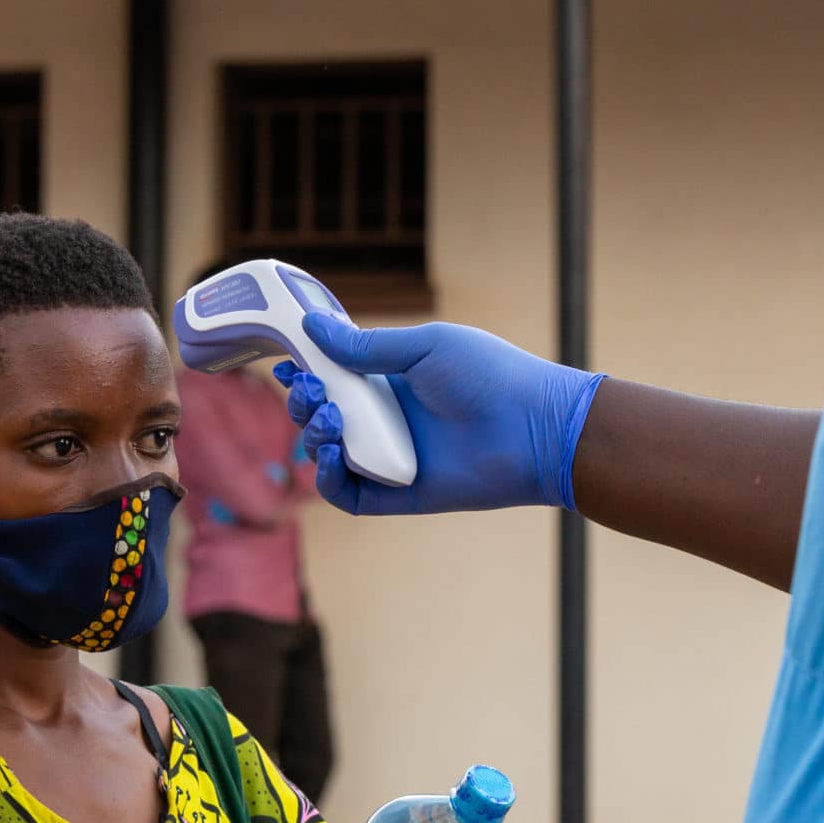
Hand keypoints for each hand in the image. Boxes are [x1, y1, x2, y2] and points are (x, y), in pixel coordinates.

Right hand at [277, 313, 604, 515]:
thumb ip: (367, 345)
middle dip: (306, 405)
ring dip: (314, 437)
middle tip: (310, 391)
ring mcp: (393, 458)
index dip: (307, 375)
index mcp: (394, 382)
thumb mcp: (425, 346)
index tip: (289, 366)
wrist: (534, 426)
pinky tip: (330, 457)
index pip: (335, 382)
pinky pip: (349, 495)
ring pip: (330, 456)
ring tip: (331, 422)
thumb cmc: (490, 376)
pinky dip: (329, 479)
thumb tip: (313, 327)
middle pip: (324, 419)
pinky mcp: (399, 494)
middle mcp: (389, 421)